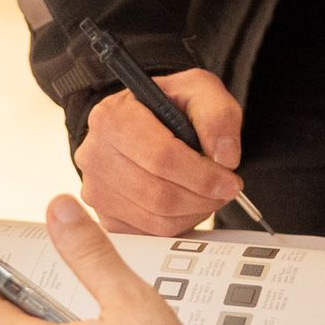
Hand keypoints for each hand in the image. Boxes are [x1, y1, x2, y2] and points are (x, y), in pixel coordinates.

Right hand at [74, 67, 245, 234]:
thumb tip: (224, 156)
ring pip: (157, 220)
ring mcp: (96, 190)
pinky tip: (188, 204)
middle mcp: (95, 154)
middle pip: (160, 194)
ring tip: (209, 194)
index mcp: (113, 117)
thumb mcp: (198, 90)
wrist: (143, 122)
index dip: (203, 175)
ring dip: (195, 212)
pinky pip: (151, 234)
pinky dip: (179, 224)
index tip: (229, 181)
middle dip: (203, 197)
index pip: (161, 157)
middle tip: (225, 190)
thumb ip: (217, 114)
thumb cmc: (167, 106)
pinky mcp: (106, 217)